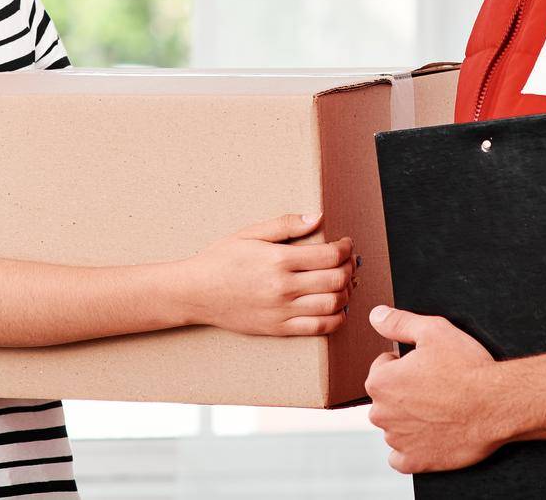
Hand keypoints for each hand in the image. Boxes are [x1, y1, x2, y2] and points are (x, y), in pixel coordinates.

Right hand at [179, 212, 353, 335]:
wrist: (196, 293)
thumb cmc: (221, 259)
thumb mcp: (250, 233)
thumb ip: (286, 224)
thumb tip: (318, 217)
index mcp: (278, 259)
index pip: (330, 255)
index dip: (346, 248)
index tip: (346, 243)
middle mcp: (284, 287)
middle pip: (336, 280)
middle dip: (350, 268)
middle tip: (349, 261)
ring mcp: (282, 311)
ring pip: (333, 304)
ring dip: (347, 292)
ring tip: (343, 282)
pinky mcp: (279, 329)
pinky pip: (319, 328)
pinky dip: (337, 318)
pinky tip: (337, 307)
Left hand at [366, 305, 501, 473]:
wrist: (498, 404)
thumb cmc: (467, 367)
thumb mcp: (433, 330)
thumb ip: (398, 322)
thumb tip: (375, 316)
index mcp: (380, 381)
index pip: (382, 367)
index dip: (405, 363)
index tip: (427, 366)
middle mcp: (382, 413)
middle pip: (387, 397)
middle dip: (405, 391)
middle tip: (435, 387)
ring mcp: (398, 440)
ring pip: (394, 426)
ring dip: (409, 419)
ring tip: (439, 410)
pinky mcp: (415, 461)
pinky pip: (400, 457)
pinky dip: (411, 449)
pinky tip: (429, 436)